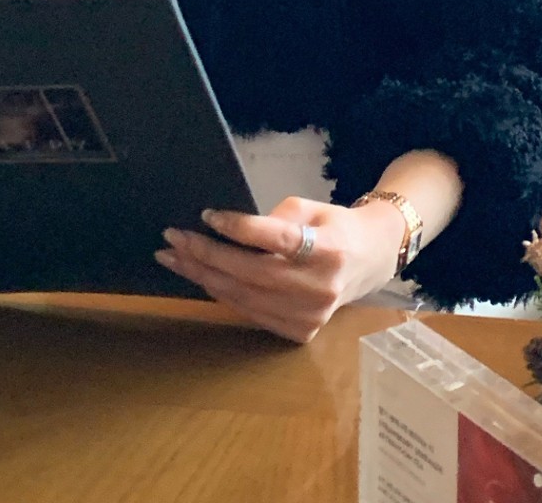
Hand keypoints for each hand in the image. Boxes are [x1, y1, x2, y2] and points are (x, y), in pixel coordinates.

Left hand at [155, 194, 406, 342]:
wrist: (369, 261)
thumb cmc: (334, 227)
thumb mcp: (311, 209)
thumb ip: (274, 220)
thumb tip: (227, 231)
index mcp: (329, 248)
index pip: (276, 239)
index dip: (239, 228)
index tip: (206, 215)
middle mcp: (320, 287)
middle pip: (252, 272)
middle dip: (206, 255)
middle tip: (172, 239)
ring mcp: (310, 316)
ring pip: (244, 297)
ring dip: (203, 276)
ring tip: (174, 257)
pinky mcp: (300, 332)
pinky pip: (250, 312)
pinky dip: (222, 293)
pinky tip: (201, 277)